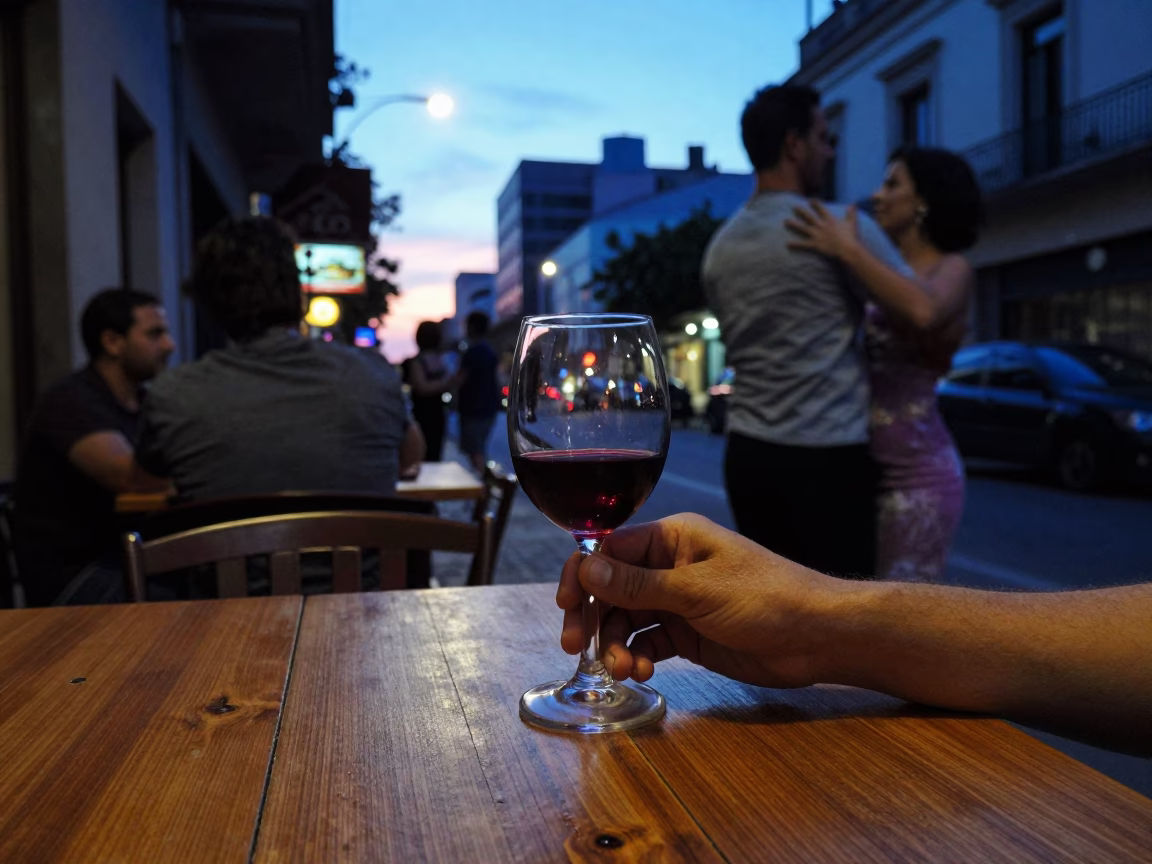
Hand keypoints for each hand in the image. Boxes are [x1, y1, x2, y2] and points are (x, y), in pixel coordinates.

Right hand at [555, 514, 834, 688]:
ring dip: (616, 644)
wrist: (818, 637)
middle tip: (575, 647)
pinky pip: (647, 642)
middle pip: (610, 588)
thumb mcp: (697, 591)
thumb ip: (638, 584)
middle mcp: (668, 565)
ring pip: (625, 619)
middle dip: (592, 616)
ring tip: (624, 670)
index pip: (609, 550)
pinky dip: (638, 657)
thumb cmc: (765, 597)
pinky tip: (642, 672)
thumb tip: (585, 569)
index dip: (582, 576)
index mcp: (671, 538)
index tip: (565, 606)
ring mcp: (678, 600)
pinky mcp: (688, 632)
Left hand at [785, 200, 860, 259]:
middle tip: (794, 207)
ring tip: (785, 221)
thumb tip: (853, 204)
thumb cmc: (851, 237)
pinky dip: (795, 245)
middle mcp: (822, 226)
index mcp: (830, 220)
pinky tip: (787, 244)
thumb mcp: (852, 223)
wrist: (848, 249)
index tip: (810, 200)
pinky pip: (803, 245)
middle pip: (809, 217)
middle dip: (801, 211)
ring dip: (794, 224)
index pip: (821, 210)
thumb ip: (851, 213)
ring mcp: (817, 235)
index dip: (816, 204)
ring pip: (803, 228)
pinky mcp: (815, 245)